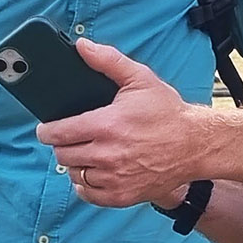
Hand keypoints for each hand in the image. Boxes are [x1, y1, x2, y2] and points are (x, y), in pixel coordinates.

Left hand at [35, 39, 207, 208]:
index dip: (47, 131)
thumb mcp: (140, 79)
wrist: (196, 144)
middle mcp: (107, 154)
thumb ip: (108, 61)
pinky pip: (89, 195)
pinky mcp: (123, 195)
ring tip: (84, 153)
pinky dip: (85, 185)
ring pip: (74, 175)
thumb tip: (82, 46)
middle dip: (62, 145)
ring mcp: (115, 178)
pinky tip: (92, 173)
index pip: (58, 133)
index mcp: (106, 125)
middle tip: (70, 139)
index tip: (46, 129)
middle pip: (63, 155)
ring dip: (75, 164)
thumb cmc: (168, 112)